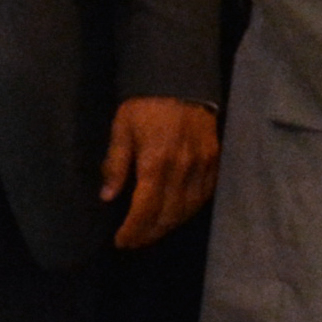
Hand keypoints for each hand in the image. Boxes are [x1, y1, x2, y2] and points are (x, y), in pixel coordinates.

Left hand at [100, 94, 219, 248]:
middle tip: (134, 242)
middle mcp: (182, 169)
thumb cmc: (145, 104)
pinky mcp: (214, 161)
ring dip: (168, 226)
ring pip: (187, 210)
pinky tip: (176, 215)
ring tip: (152, 232)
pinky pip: (204, 196)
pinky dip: (189, 211)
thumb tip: (107, 196)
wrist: (181, 79)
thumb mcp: (122, 128)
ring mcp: (202, 166)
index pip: (145, 209)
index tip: (121, 242)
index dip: (133, 230)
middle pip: (167, 215)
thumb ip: (116, 164)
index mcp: (156, 162)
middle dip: (148, 234)